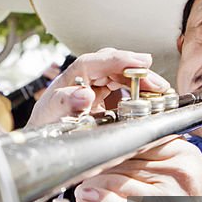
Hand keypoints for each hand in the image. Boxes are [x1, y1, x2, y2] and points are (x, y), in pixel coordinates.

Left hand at [26, 48, 170, 126]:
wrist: (41, 141)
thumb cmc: (43, 126)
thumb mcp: (50, 116)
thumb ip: (65, 103)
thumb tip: (85, 94)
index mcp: (71, 76)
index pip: (98, 61)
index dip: (120, 60)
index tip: (140, 62)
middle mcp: (85, 77)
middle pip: (115, 65)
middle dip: (138, 70)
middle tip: (158, 83)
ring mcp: (95, 85)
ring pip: (122, 75)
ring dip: (142, 80)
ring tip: (160, 90)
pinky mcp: (103, 96)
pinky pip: (123, 87)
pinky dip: (138, 90)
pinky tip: (151, 96)